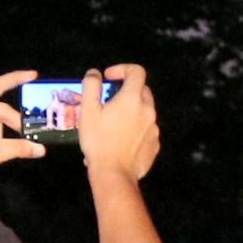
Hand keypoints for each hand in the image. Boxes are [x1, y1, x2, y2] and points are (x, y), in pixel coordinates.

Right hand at [70, 61, 159, 182]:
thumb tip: (95, 73)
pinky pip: (146, 129)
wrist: (114, 174)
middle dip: (127, 90)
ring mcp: (154, 128)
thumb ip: (91, 86)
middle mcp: (148, 110)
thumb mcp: (88, 111)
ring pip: (145, 110)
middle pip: (142, 90)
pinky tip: (121, 139)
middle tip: (109, 101)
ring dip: (131, 110)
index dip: (122, 69)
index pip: (136, 71)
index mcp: (132, 99)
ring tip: (113, 123)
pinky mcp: (155, 144)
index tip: (109, 77)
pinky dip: (136, 128)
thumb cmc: (98, 141)